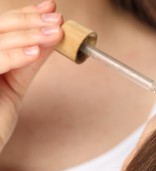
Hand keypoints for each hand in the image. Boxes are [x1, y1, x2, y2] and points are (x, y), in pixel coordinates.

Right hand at [0, 0, 62, 151]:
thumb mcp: (16, 83)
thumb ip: (30, 61)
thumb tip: (54, 39)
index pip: (4, 25)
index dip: (27, 14)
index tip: (52, 9)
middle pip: (0, 26)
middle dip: (31, 20)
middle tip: (57, 20)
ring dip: (29, 34)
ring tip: (55, 33)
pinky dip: (14, 55)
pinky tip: (35, 52)